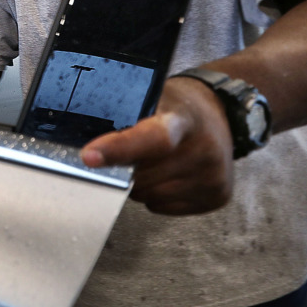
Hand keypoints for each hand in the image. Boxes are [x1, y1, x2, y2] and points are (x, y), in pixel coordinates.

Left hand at [79, 77, 234, 214]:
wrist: (221, 111)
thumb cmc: (176, 107)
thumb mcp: (152, 98)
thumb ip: (124, 118)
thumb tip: (84, 143)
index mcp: (181, 119)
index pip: (151, 138)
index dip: (119, 149)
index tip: (89, 157)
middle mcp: (203, 149)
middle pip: (143, 177)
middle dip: (127, 169)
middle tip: (135, 152)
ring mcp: (213, 175)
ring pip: (150, 197)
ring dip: (141, 184)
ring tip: (156, 161)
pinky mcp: (218, 196)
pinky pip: (163, 208)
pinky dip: (157, 195)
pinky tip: (170, 174)